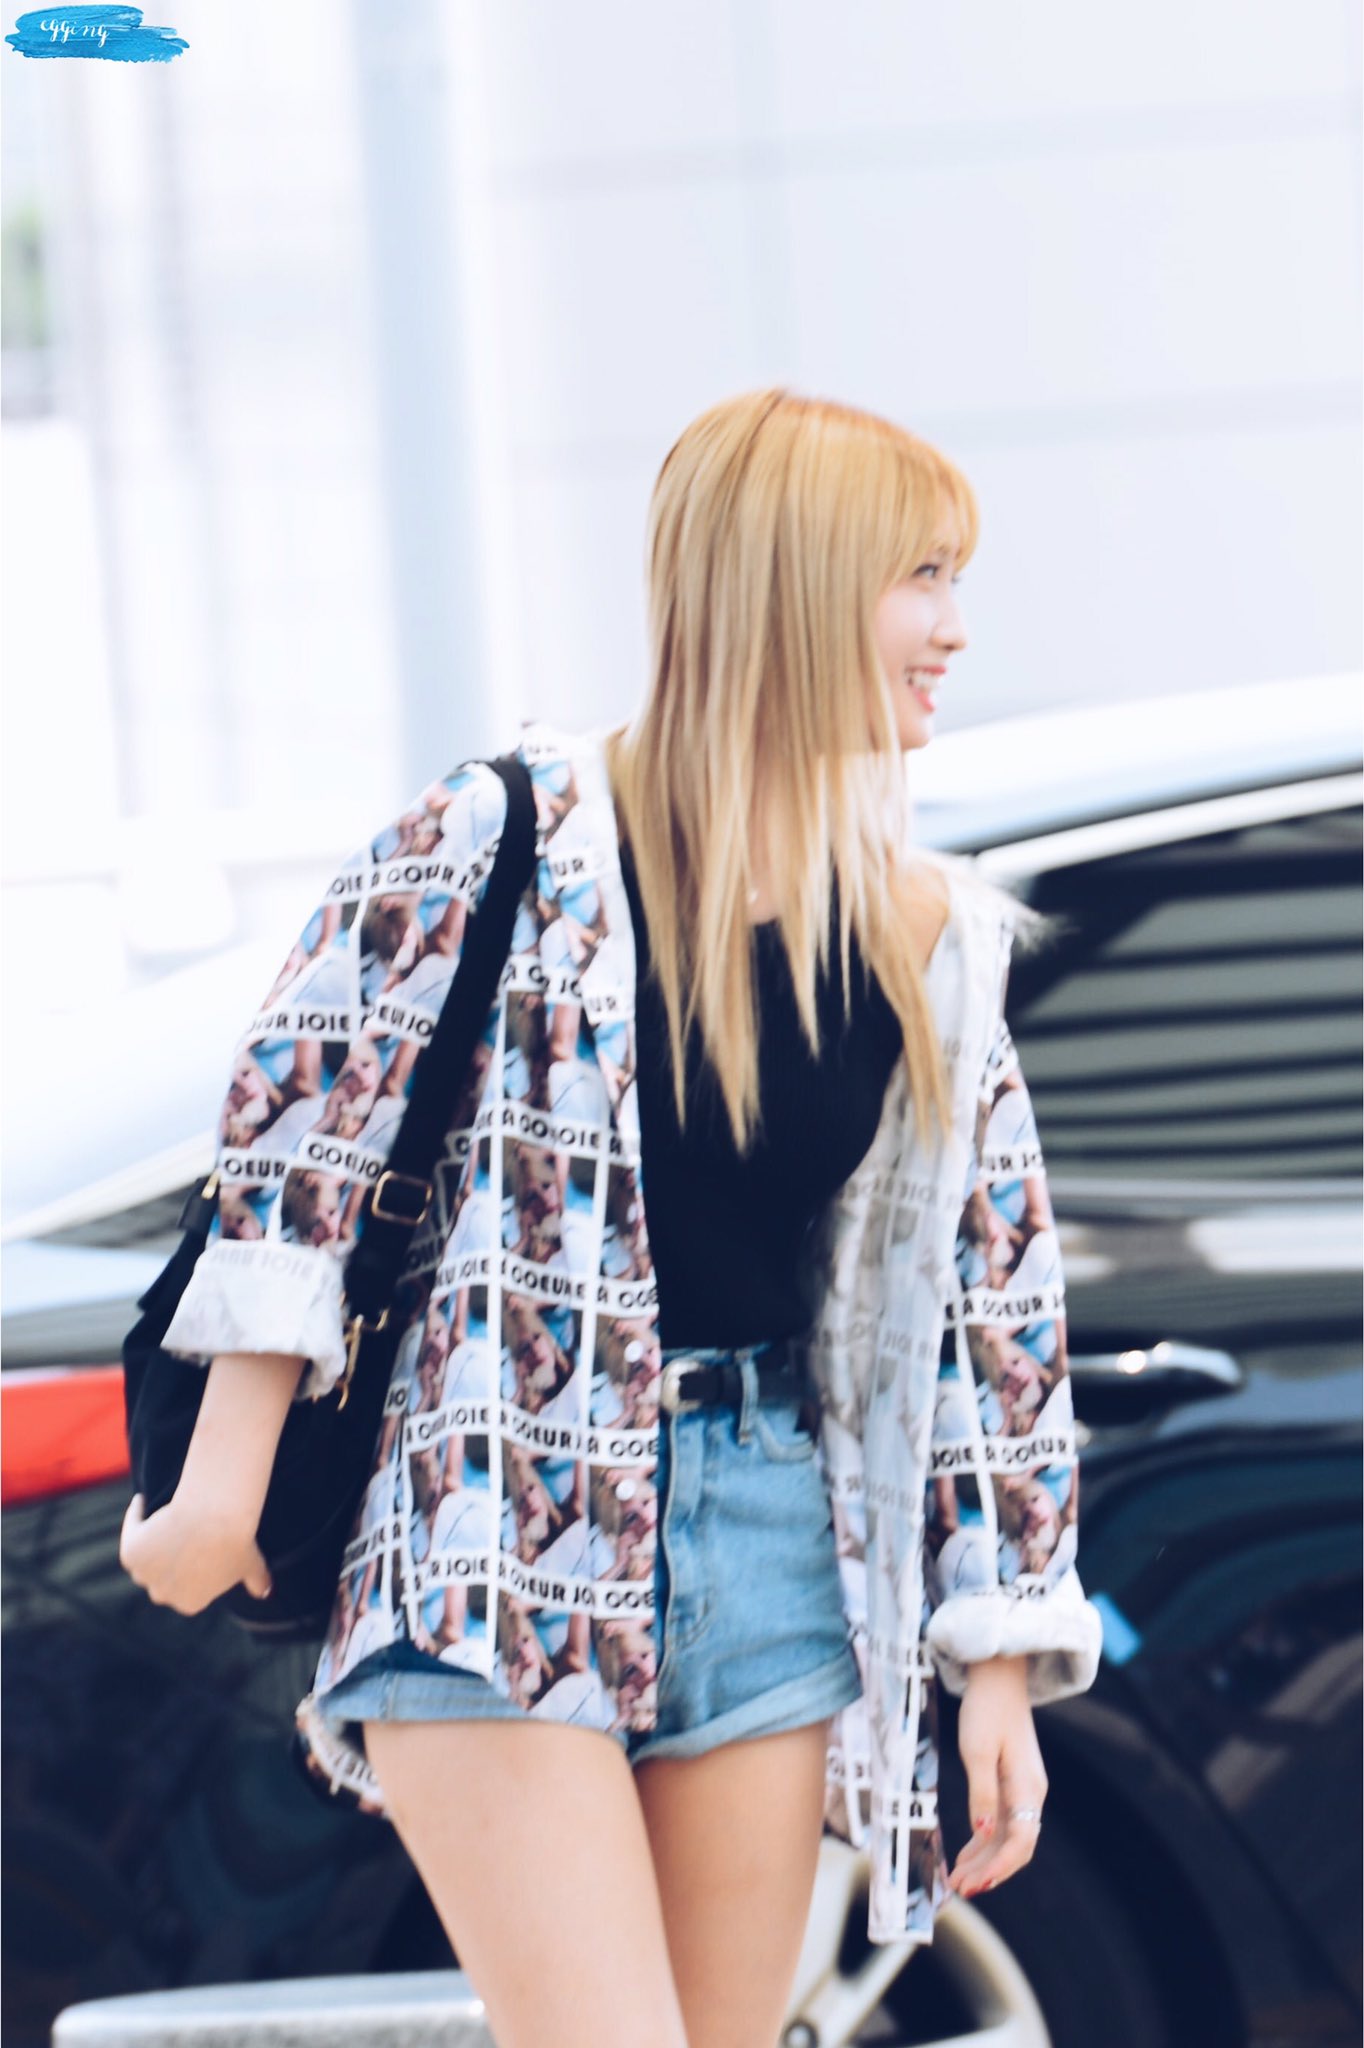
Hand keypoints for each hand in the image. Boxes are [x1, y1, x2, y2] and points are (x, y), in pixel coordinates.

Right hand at [119, 1492, 273, 1615]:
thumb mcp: (252, 1563)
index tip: (195, 1550)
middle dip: (168, 1564)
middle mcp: (164, 1595)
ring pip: (144, 1561)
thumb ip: (257, 1580)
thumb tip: (265, 1591)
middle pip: (161, 1580)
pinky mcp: (130, 1553)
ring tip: (161, 1522)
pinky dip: (134, 1518)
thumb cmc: (236, 1541)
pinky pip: (131, 1532)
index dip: (190, 1570)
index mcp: (191, 1603)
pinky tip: (142, 1502)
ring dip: (149, 1544)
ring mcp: (145, 1576)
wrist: (212, 1518)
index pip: (186, 1589)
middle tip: (178, 1538)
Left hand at [945, 1654, 1047, 1899]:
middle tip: (959, 1889)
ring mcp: (1023, 1788)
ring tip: (957, 1879)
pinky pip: (1002, 1821)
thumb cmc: (986, 1709)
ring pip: (1008, 1836)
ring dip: (984, 1859)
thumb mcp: (977, 1751)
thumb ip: (982, 1794)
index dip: (998, 1867)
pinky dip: (984, 1840)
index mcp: (1028, 1787)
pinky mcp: (1011, 1781)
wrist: (997, 1676)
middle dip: (989, 1871)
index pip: (1020, 1841)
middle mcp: (1031, 1793)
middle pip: (1016, 1846)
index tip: (973, 1883)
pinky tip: (966, 1853)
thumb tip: (985, 1835)